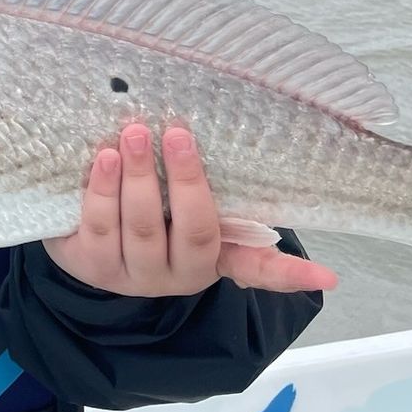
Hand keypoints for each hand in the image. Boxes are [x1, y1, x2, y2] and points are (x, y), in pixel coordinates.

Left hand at [43, 124, 337, 296]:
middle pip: (191, 230)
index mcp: (208, 259)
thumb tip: (245, 149)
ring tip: (134, 134)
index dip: (290, 274)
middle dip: (185, 180)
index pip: (256, 269)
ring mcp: (132, 273)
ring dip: (139, 178)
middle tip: (176, 133)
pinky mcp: (89, 264)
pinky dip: (102, 191)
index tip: (330, 277)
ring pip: (142, 227)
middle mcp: (175, 273)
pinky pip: (99, 226)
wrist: (81, 245)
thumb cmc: (146, 215)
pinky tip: (104, 160)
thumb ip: (212, 196)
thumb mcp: (180, 211)